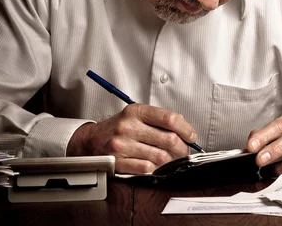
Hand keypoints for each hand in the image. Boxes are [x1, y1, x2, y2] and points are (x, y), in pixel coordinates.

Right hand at [66, 104, 197, 173]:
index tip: (191, 136)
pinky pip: (146, 168)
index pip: (169, 118)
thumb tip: (184, 127)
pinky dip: (155, 169)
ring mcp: (122, 145)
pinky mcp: (118, 161)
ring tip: (171, 159)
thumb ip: (158, 119)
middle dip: (182, 148)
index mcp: (136, 112)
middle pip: (168, 139)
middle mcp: (128, 126)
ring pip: (160, 156)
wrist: (90, 141)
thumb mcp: (136, 115)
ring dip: (170, 161)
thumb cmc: (118, 128)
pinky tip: (155, 166)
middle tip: (184, 151)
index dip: (186, 129)